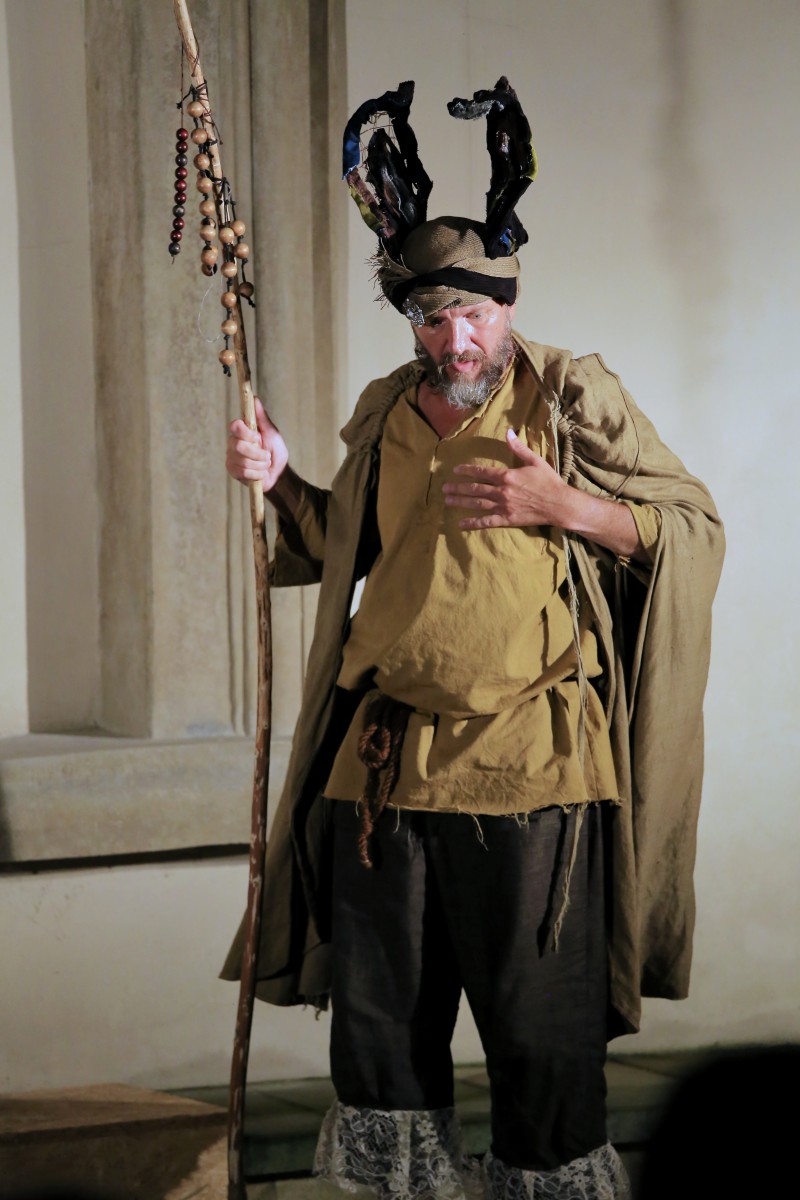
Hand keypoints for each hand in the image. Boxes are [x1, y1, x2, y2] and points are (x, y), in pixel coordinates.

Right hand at [226, 397, 288, 492]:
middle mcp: (233, 443)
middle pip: (238, 446)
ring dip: (260, 465)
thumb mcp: (272, 433)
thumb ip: (262, 418)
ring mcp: (231, 457)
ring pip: (242, 461)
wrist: (278, 474)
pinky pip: (243, 472)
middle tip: (267, 456)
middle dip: (257, 453)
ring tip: (265, 465)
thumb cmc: (276, 452)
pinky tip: (260, 473)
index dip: (246, 433)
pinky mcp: (233, 471)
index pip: (234, 426)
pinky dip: (257, 474)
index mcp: (242, 432)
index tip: (258, 437)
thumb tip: (255, 398)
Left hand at [443, 429, 571, 528]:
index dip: (466, 471)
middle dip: (458, 487)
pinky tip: (461, 523)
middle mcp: (502, 491)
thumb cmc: (549, 481)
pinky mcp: (507, 520)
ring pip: (477, 504)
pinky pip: (486, 522)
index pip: (481, 472)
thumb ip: (518, 448)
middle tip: (444, 488)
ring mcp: (503, 506)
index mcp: (507, 476)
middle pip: (475, 489)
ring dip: (461, 502)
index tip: (455, 470)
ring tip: (447, 500)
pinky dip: (472, 523)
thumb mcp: (534, 461)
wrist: (559, 504)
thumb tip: (508, 431)